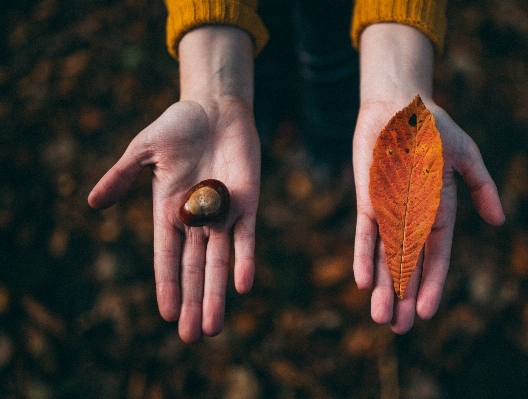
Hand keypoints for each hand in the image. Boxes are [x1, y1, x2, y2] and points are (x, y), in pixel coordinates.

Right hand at [88, 27, 259, 341]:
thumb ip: (122, 176)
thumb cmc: (178, 126)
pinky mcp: (247, 203)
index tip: (166, 314)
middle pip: (194, 269)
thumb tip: (92, 203)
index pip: (167, 257)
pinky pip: (246, 237)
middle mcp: (197, 220)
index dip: (167, 285)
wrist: (215, 109)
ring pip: (219, 262)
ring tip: (212, 327)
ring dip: (216, 294)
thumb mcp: (143, 150)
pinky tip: (241, 286)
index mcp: (169, 211)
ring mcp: (223, 214)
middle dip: (193, 302)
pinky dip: (245, 260)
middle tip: (191, 336)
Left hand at [352, 24, 504, 333]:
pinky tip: (362, 281)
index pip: (436, 256)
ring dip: (383, 286)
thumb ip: (483, 188)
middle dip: (404, 296)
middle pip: (408, 264)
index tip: (427, 312)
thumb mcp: (467, 157)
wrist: (399, 105)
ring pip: (385, 256)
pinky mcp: (367, 199)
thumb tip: (500, 221)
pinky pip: (365, 232)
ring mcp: (388, 210)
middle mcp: (411, 217)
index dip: (432, 283)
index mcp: (438, 211)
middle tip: (399, 329)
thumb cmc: (434, 128)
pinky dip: (363, 255)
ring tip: (381, 317)